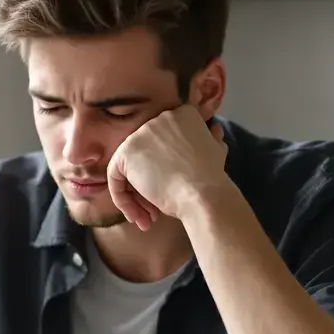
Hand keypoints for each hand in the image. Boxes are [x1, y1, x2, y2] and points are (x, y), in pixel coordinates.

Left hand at [106, 105, 229, 229]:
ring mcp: (142, 133)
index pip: (162, 145)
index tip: (173, 190)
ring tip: (150, 219)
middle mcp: (160, 118)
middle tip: (156, 212)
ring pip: (130, 170)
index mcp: (183, 114)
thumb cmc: (211, 180)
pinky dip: (123, 199)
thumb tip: (214, 130)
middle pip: (145, 158)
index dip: (166, 171)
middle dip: (149, 187)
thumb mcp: (217, 150)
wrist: (203, 194)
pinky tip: (138, 217)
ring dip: (138, 198)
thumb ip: (209, 138)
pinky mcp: (127, 151)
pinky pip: (116, 177)